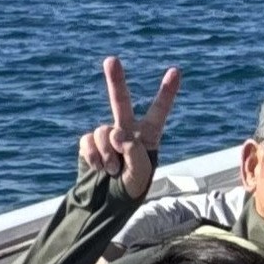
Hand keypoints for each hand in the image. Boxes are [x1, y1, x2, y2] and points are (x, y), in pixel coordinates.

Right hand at [77, 56, 179, 200]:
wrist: (104, 204)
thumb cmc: (130, 187)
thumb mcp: (141, 172)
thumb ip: (133, 151)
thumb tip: (116, 133)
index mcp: (148, 135)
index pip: (159, 111)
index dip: (166, 92)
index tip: (176, 71)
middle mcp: (127, 130)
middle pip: (120, 101)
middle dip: (115, 80)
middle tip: (110, 60)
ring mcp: (106, 136)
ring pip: (103, 131)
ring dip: (106, 153)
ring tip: (112, 170)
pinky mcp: (89, 144)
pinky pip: (87, 141)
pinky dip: (92, 156)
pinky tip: (98, 168)